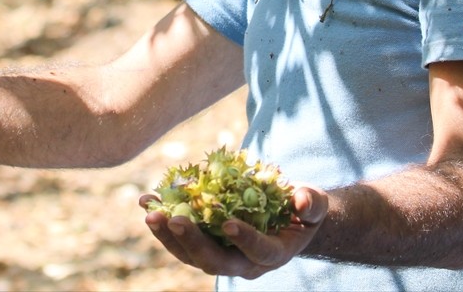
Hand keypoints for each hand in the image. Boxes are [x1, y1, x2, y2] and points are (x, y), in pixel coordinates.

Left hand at [139, 186, 327, 279]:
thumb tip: (301, 199)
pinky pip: (181, 240)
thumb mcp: (315, 203)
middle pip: (215, 261)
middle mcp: (244, 264)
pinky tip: (148, 202)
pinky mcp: (205, 245)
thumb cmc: (303, 209)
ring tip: (150, 211)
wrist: (287, 218)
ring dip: (169, 235)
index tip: (228, 223)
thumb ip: (311, 203)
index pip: (258, 252)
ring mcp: (222, 257)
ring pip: (191, 255)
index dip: (245, 240)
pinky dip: (163, 223)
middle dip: (193, 241)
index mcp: (273, 254)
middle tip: (173, 218)